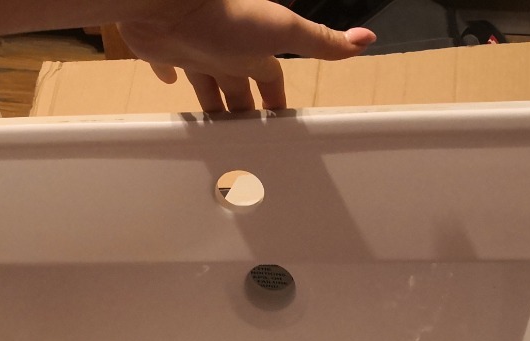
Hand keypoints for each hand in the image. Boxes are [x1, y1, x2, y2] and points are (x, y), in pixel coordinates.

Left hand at [118, 0, 374, 111]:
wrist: (168, 2)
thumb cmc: (226, 15)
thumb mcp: (282, 31)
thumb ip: (321, 41)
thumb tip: (366, 39)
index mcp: (254, 49)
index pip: (270, 79)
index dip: (275, 100)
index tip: (278, 122)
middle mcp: (225, 49)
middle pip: (238, 88)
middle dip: (244, 111)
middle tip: (246, 139)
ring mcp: (193, 50)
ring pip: (206, 83)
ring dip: (212, 103)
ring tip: (215, 130)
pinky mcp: (162, 50)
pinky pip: (166, 65)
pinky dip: (169, 76)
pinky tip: (169, 83)